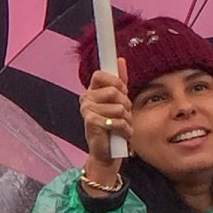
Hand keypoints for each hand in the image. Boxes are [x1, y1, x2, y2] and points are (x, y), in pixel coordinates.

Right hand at [79, 58, 129, 174]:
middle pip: (114, 91)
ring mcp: (87, 111)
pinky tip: (119, 134)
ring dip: (126, 119)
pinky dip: (124, 129)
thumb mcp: (119, 101)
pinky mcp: (91, 123)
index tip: (121, 91)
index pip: (101, 75)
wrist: (108, 152)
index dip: (115, 82)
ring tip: (121, 126)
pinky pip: (117, 120)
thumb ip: (120, 81)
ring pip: (119, 107)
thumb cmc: (114, 126)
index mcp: (92, 91)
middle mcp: (86, 99)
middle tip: (122, 115)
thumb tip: (120, 60)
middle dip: (126, 104)